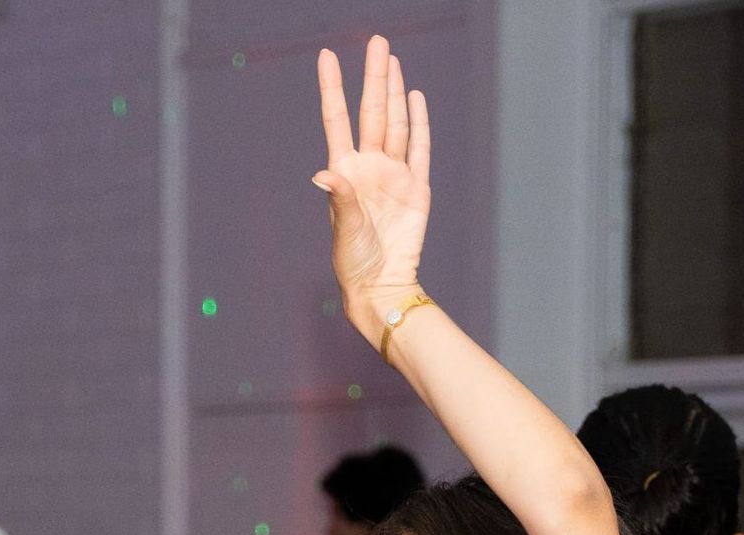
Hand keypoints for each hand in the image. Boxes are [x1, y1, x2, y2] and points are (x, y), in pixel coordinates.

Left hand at [314, 37, 430, 342]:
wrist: (381, 285)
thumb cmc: (354, 262)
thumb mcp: (344, 228)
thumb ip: (339, 197)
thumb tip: (324, 174)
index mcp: (346, 172)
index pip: (337, 120)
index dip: (332, 88)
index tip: (327, 56)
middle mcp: (369, 168)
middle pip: (373, 112)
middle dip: (374, 77)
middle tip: (376, 40)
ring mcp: (394, 175)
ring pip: (397, 123)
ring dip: (396, 92)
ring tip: (392, 61)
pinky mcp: (417, 188)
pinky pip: (419, 148)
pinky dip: (420, 123)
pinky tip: (416, 97)